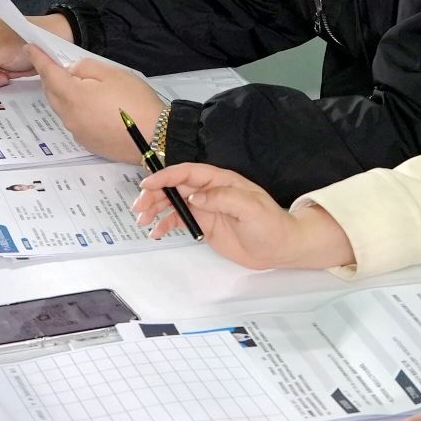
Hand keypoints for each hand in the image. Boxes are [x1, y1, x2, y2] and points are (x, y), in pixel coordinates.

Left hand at [25, 48, 166, 161]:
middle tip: (53, 64)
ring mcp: (77, 132)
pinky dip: (74, 109)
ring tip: (76, 84)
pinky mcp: (87, 143)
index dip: (39, 59)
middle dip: (49, 77)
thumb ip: (86, 67)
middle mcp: (69, 117)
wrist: (154, 137)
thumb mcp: (113, 73)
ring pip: (61, 108)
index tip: (30, 48)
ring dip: (62, 94)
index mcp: (73, 96)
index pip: (49, 73)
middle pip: (51, 93)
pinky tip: (90, 106)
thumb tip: (72, 71)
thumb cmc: (135, 101)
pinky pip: (73, 121)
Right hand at [131, 163, 354, 269]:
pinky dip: (166, 224)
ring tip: (142, 220)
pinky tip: (156, 232)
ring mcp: (206, 208)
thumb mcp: (250, 208)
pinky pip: (180, 221)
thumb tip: (194, 196)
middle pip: (176, 186)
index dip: (166, 175)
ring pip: (174, 203)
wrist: (281, 247)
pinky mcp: (205, 225)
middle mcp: (210, 191)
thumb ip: (222, 198)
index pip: (188, 172)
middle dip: (154, 193)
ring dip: (156, 208)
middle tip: (139, 206)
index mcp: (221, 180)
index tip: (147, 183)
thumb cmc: (270, 224)